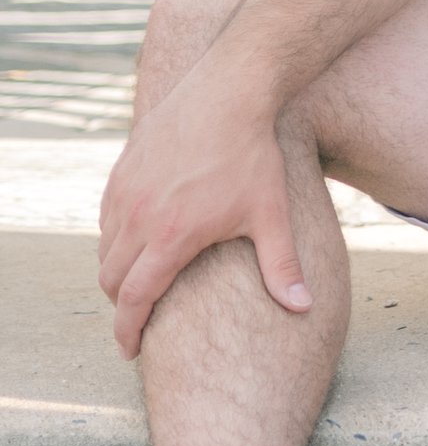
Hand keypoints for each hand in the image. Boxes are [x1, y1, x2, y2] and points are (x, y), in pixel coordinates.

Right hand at [98, 61, 310, 356]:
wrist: (227, 95)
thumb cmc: (252, 157)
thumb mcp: (272, 216)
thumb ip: (282, 267)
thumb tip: (303, 308)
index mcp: (171, 237)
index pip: (135, 299)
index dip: (128, 330)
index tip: (130, 350)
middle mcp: (138, 217)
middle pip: (112, 279)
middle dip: (122, 306)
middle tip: (139, 319)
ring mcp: (125, 192)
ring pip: (105, 249)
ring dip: (117, 272)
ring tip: (141, 282)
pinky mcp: (121, 171)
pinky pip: (106, 218)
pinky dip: (115, 238)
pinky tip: (140, 240)